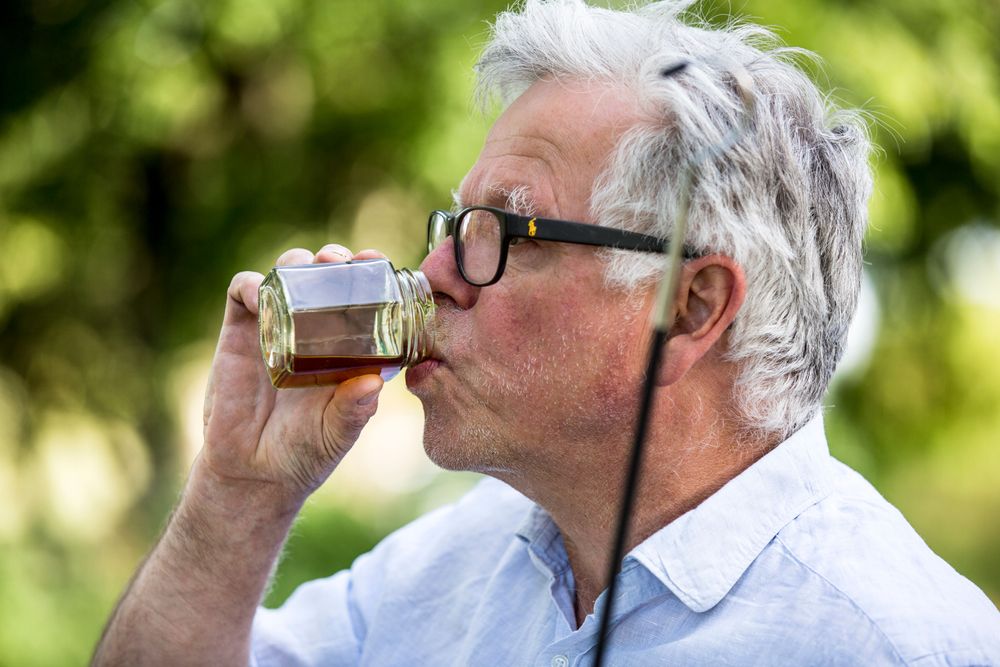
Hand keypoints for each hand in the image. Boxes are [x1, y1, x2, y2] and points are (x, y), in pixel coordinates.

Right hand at [200, 245, 388, 506]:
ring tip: (307, 266)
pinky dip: (250, 285)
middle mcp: (315, 331)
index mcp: (349, 347)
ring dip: (298, 262)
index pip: (365, 298)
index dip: (372, 276)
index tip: (377, 263)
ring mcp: (277, 328)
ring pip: (288, 275)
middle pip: (326, 276)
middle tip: (341, 261)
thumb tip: (373, 383)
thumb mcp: (337, 434)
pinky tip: (259, 294)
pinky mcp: (240, 334)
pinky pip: (242, 294)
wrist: (251, 473)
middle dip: (336, 259)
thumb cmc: (305, 453)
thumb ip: (353, 411)